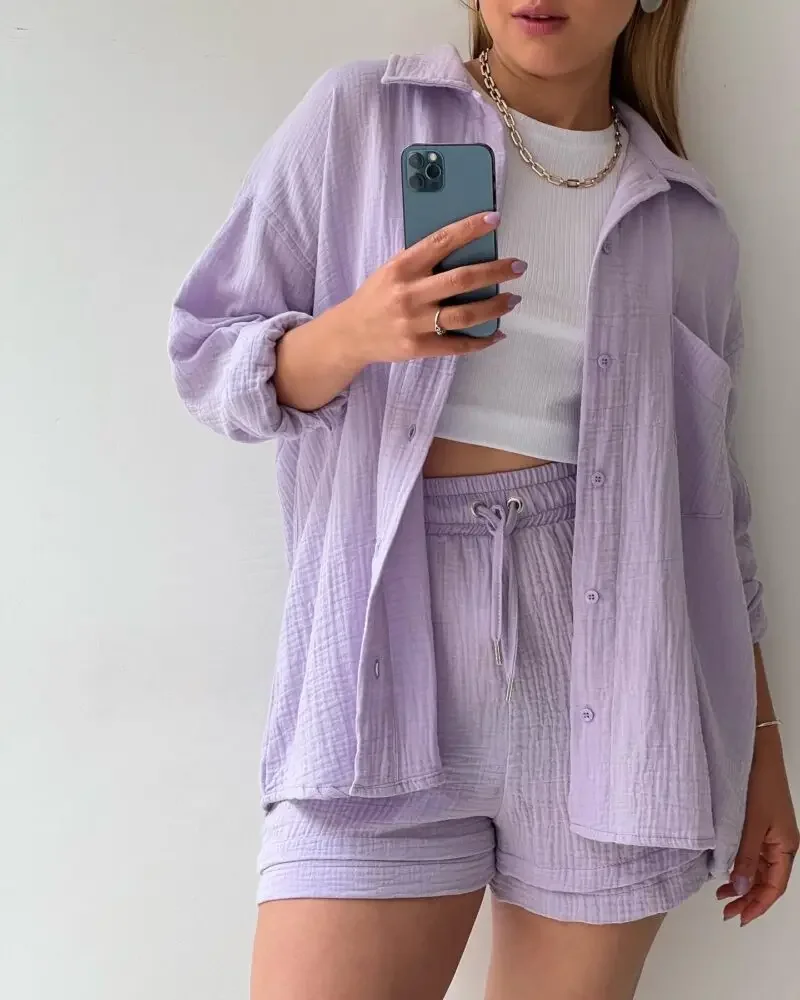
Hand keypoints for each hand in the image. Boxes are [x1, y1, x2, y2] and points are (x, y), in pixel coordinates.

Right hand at [341, 212, 524, 365]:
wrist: (350, 334)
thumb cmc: (376, 296)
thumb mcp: (391, 270)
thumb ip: (421, 260)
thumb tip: (463, 246)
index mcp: (402, 267)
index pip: (441, 242)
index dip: (470, 229)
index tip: (494, 220)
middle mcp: (409, 294)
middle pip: (462, 279)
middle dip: (496, 271)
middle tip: (518, 266)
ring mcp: (414, 323)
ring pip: (466, 314)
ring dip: (496, 306)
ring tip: (513, 298)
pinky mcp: (419, 347)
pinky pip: (458, 346)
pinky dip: (482, 340)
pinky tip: (497, 333)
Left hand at [717, 728, 798, 925]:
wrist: (756, 752)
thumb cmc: (759, 784)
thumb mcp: (751, 825)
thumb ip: (746, 858)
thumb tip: (742, 890)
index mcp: (786, 847)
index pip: (774, 887)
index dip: (758, 905)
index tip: (740, 917)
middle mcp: (781, 844)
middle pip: (767, 881)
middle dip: (749, 899)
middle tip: (727, 911)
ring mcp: (770, 834)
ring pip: (759, 869)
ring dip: (743, 884)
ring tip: (723, 895)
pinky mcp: (758, 824)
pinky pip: (752, 854)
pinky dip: (740, 866)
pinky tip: (727, 871)